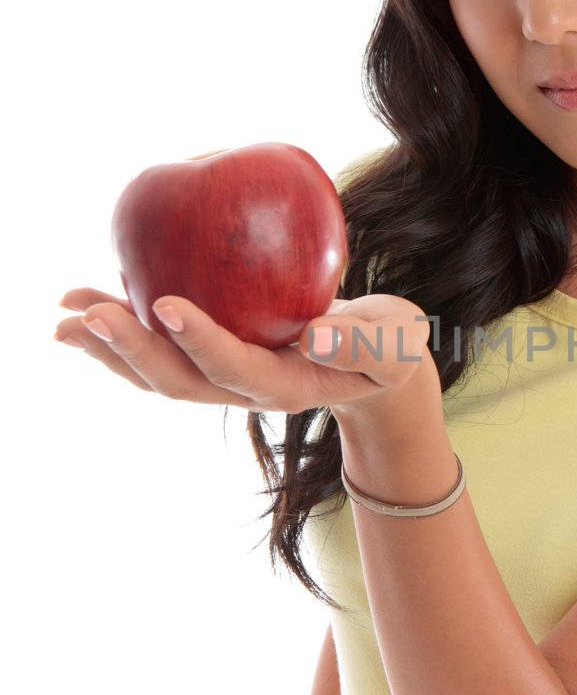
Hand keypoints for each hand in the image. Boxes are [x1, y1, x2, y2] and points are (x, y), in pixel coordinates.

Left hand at [53, 286, 434, 416]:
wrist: (374, 369)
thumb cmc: (389, 349)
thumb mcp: (394, 342)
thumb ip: (364, 339)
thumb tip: (318, 332)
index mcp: (289, 386)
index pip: (238, 367)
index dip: (201, 341)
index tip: (166, 305)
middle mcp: (245, 389)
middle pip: (179, 382)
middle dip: (130, 350)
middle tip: (86, 314)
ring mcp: (223, 379)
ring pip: (157, 375)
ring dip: (109, 349)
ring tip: (64, 314)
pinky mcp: (211, 361)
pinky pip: (159, 353)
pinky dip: (119, 335)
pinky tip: (86, 308)